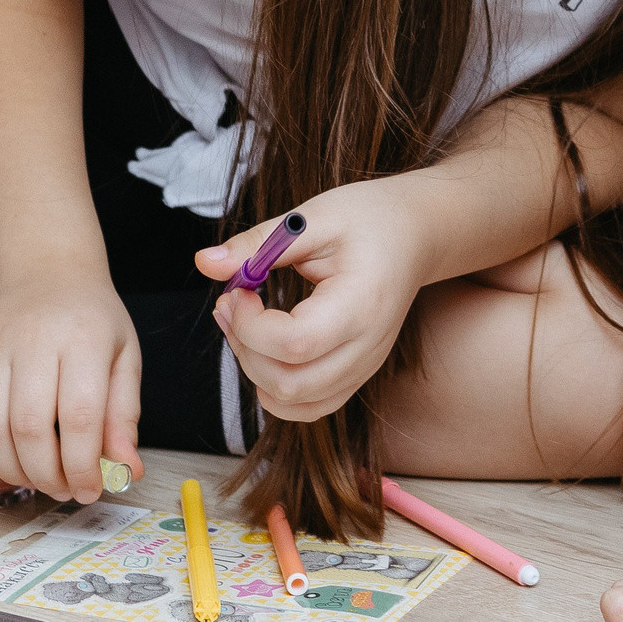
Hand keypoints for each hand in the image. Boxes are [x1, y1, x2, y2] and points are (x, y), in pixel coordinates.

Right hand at [0, 265, 146, 501]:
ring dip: (12, 468)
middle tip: (62, 488)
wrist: (48, 275)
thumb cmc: (90, 322)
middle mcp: (34, 337)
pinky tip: (2, 441)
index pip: (80, 417)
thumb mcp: (123, 359)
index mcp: (84, 337)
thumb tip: (126, 471)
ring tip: (35, 474)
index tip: (89, 489)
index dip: (82, 466)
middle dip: (46, 475)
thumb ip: (123, 416)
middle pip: (30, 428)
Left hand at [199, 182, 430, 421]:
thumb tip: (204, 262)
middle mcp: (367, 348)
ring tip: (245, 324)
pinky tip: (265, 347)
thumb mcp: (313, 217)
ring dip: (255, 372)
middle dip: (244, 349)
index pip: (294, 344)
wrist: (417, 234)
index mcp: (360, 305)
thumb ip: (259, 242)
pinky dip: (277, 389)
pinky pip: (310, 406)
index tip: (238, 288)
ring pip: (296, 403)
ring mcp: (364, 367)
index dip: (250, 325)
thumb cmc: (369, 218)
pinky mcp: (356, 374)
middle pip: (290, 384)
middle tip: (231, 303)